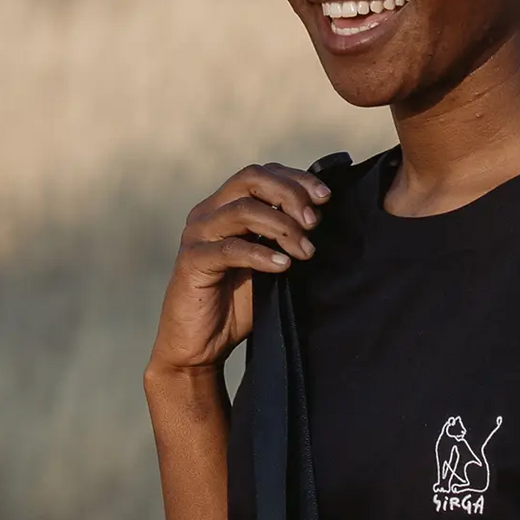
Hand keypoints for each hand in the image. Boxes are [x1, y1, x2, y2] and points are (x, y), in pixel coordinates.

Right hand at [147, 162, 332, 379]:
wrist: (200, 346)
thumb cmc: (237, 305)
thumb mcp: (269, 263)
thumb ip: (285, 237)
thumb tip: (320, 218)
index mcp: (225, 206)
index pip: (262, 173)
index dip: (296, 179)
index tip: (326, 197)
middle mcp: (208, 212)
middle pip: (251, 178)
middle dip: (290, 195)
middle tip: (314, 223)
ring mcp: (198, 234)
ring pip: (243, 209)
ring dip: (282, 227)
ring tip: (305, 252)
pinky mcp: (193, 260)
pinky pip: (231, 248)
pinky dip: (262, 254)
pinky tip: (284, 266)